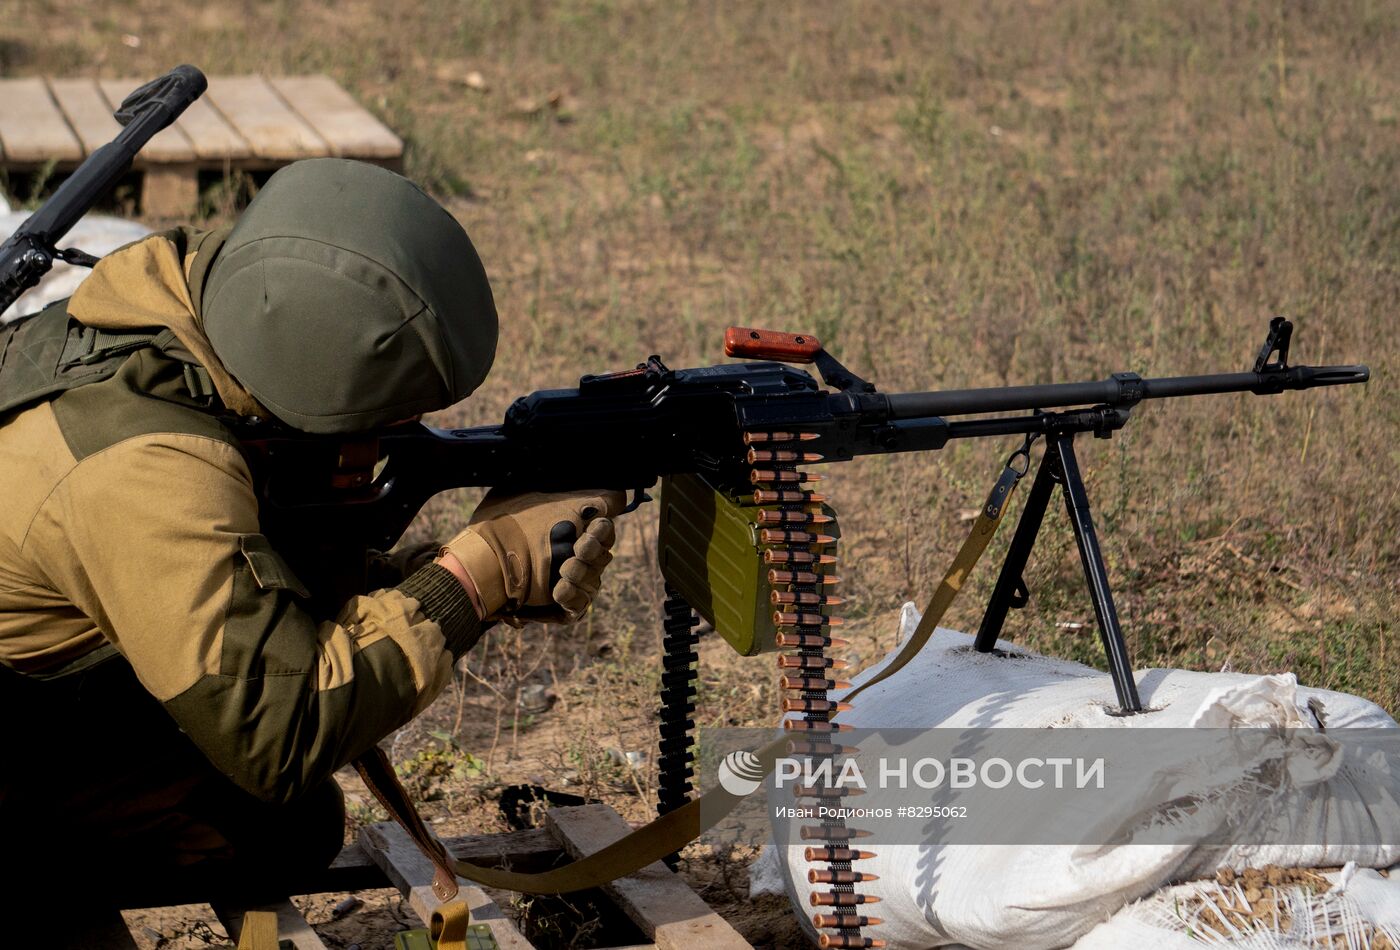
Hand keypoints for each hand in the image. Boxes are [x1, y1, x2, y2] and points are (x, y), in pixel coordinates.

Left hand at [440, 489, 624, 622]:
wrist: (475, 560)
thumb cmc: (502, 524)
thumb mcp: (529, 494)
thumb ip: (567, 490)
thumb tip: (611, 491)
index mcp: (569, 528)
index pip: (603, 530)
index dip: (602, 530)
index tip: (591, 527)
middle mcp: (571, 556)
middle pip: (603, 556)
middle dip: (593, 551)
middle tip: (578, 548)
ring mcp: (566, 583)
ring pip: (593, 581)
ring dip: (582, 575)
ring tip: (564, 571)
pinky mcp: (558, 608)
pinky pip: (578, 607)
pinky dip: (574, 598)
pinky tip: (559, 591)